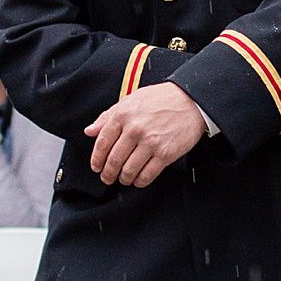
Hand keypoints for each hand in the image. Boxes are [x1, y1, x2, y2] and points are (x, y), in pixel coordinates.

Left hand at [85, 82, 206, 185]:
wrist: (191, 101)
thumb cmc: (161, 99)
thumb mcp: (131, 100)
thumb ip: (108, 116)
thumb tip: (90, 131)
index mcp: (123, 115)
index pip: (102, 143)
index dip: (96, 159)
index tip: (96, 166)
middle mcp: (135, 129)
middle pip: (114, 160)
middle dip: (108, 173)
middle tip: (107, 177)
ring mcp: (150, 143)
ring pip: (128, 170)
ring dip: (123, 179)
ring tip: (123, 179)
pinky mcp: (165, 154)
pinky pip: (147, 175)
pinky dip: (140, 181)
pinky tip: (138, 179)